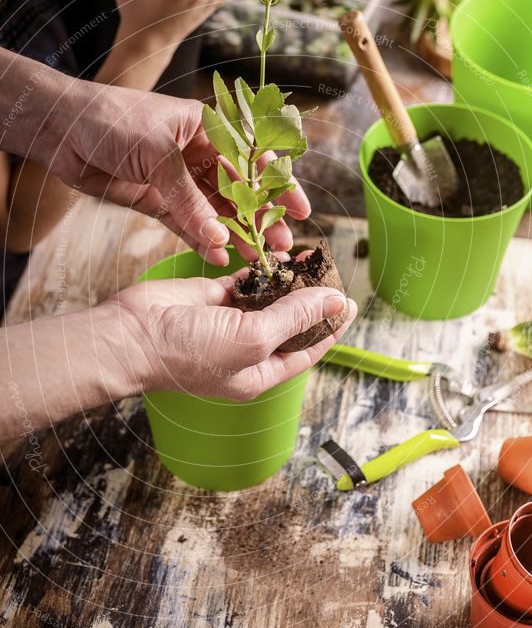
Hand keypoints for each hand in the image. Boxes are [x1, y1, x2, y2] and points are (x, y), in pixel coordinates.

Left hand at [46, 83, 309, 266]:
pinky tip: (218, 257)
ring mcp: (178, 180)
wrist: (61, 129)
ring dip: (235, 235)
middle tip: (280, 246)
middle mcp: (197, 154)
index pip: (254, 158)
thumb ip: (189, 199)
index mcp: (207, 128)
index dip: (280, 186)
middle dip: (261, 218)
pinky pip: (187, 225)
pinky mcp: (157, 201)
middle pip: (239, 191)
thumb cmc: (112, 120)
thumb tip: (218, 237)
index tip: (300, 212)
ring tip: (255, 259)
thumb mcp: (158, 154)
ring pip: (215, 212)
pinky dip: (202, 240)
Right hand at [111, 272, 356, 399]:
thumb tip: (335, 302)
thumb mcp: (253, 339)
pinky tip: (278, 257)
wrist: (132, 334)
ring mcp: (229, 321)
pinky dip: (261, 270)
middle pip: (291, 322)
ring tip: (310, 259)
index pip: (306, 350)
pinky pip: (245, 282)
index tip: (350, 304)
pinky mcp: (212, 296)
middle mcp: (248, 348)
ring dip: (289, 281)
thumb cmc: (189, 352)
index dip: (330, 328)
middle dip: (312, 300)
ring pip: (269, 299)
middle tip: (330, 273)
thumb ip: (295, 317)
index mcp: (260, 371)